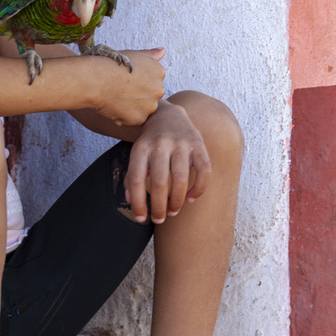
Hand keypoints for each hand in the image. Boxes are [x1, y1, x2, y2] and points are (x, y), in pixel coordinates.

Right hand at [92, 48, 166, 126]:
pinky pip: (133, 120)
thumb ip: (150, 55)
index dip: (137, 81)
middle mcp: (159, 89)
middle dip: (138, 95)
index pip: (152, 81)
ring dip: (132, 107)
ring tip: (116, 97)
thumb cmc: (110, 64)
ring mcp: (150, 106)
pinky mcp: (139, 119)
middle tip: (120, 89)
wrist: (95, 79)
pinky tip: (113, 106)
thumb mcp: (132, 54)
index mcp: (159, 71)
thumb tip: (163, 50)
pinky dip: (124, 116)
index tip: (125, 79)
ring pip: (143, 110)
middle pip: (150, 96)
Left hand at [124, 99, 211, 222]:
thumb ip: (132, 176)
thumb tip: (131, 201)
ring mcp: (182, 143)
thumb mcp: (137, 154)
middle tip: (159, 219)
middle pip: (159, 181)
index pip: (135, 179)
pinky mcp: (199, 145)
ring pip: (180, 178)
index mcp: (141, 147)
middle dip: (159, 206)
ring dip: (177, 200)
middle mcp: (161, 144)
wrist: (169, 116)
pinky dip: (199, 188)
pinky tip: (191, 199)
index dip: (137, 202)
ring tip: (173, 211)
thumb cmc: (150, 143)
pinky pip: (204, 171)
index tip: (140, 218)